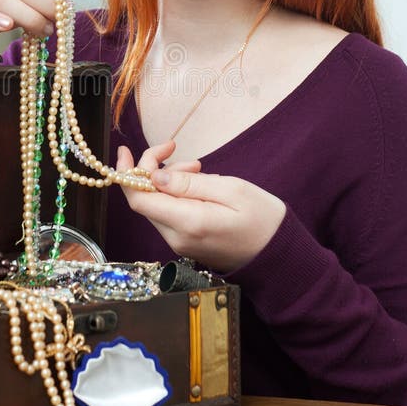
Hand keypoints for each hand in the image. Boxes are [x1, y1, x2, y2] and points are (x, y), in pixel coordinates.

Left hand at [116, 141, 286, 272]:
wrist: (280, 256)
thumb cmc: (263, 219)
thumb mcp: (232, 190)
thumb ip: (190, 183)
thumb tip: (154, 177)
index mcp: (187, 223)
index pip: (139, 200)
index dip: (126, 173)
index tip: (126, 149)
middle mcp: (177, 238)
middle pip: (145, 200)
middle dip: (152, 170)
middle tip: (175, 149)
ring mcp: (180, 243)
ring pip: (157, 205)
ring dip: (166, 180)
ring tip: (197, 166)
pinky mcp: (187, 242)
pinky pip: (170, 213)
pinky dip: (175, 194)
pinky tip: (197, 183)